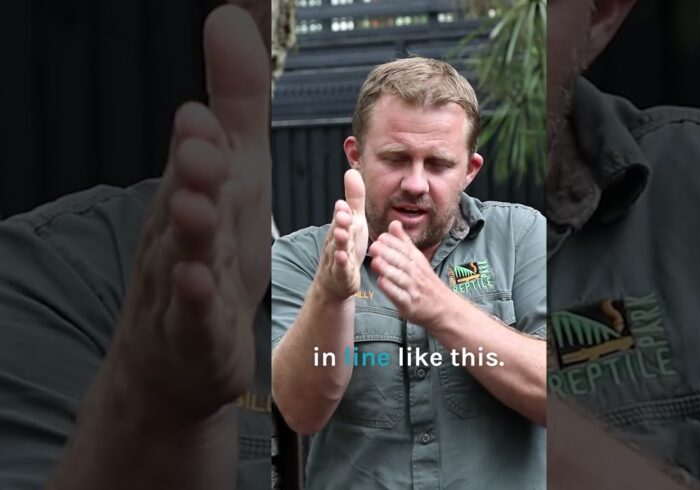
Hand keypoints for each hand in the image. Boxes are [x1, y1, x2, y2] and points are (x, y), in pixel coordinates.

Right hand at [111, 6, 270, 416]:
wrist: (178, 349)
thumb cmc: (211, 248)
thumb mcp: (238, 173)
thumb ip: (238, 104)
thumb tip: (229, 16)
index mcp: (201, 190)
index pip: (202, 152)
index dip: (207, 126)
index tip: (210, 90)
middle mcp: (186, 230)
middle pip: (189, 196)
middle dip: (195, 165)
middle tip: (200, 135)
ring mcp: (185, 284)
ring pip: (186, 254)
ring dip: (191, 229)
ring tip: (196, 204)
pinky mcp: (196, 333)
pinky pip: (195, 316)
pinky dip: (195, 301)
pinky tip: (196, 282)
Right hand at [315, 169, 368, 299]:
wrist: (335, 280)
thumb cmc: (347, 247)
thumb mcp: (354, 222)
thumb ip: (354, 199)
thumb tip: (351, 171)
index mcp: (341, 228)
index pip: (340, 218)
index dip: (342, 212)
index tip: (344, 204)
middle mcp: (336, 242)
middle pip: (337, 231)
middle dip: (339, 223)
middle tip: (344, 215)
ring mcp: (337, 259)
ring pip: (337, 249)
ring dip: (339, 243)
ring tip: (343, 235)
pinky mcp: (342, 275)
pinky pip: (342, 269)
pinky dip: (343, 265)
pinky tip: (345, 259)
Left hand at [369, 220, 452, 327]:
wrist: (443, 308)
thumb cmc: (425, 282)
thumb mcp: (418, 259)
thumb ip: (403, 242)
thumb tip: (393, 223)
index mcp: (416, 260)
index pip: (404, 247)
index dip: (391, 242)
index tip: (379, 238)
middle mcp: (415, 273)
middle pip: (401, 260)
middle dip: (387, 253)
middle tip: (373, 247)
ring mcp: (413, 289)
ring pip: (399, 277)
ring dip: (387, 269)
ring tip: (375, 262)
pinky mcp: (409, 304)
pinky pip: (399, 295)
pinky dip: (390, 289)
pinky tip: (381, 282)